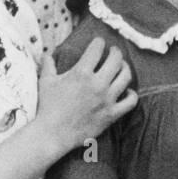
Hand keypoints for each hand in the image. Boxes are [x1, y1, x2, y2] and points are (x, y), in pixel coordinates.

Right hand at [37, 36, 135, 152]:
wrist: (51, 135)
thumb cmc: (47, 108)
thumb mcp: (46, 82)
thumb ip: (48, 65)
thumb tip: (47, 53)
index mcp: (81, 73)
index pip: (97, 48)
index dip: (99, 42)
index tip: (99, 42)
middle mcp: (97, 84)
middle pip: (116, 59)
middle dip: (115, 51)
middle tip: (113, 51)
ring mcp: (106, 99)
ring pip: (126, 76)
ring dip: (125, 68)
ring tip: (121, 66)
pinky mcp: (111, 114)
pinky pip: (131, 101)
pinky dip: (131, 94)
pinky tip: (127, 91)